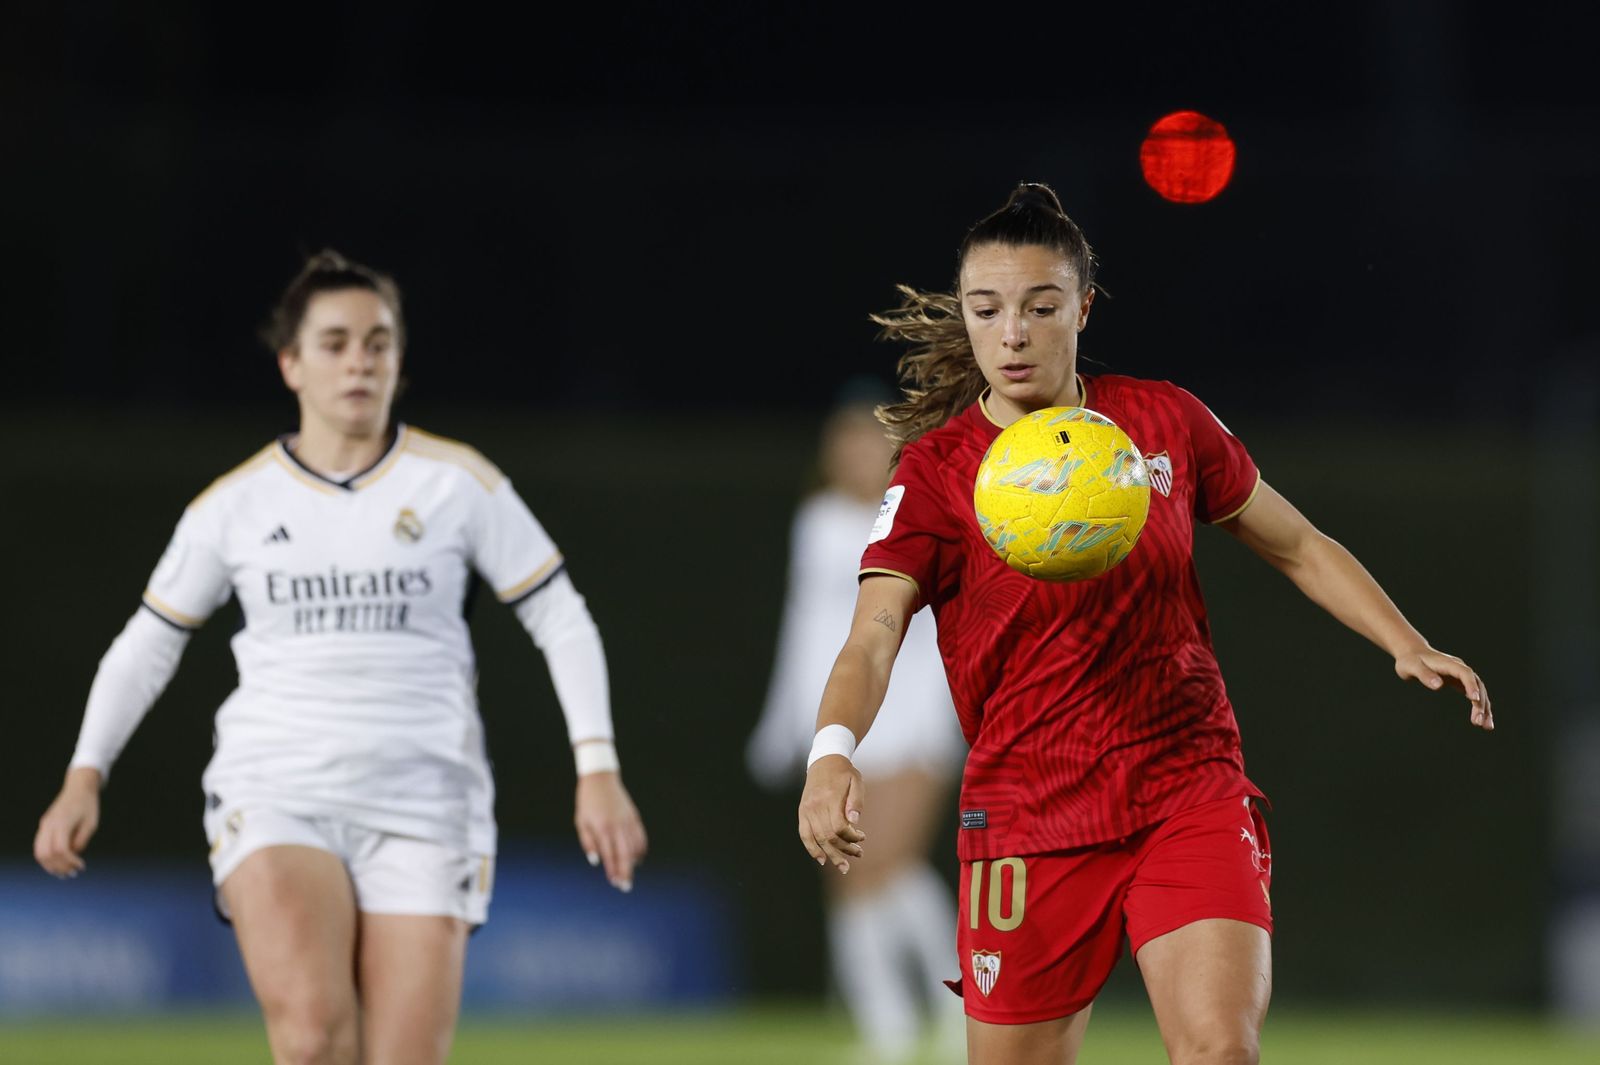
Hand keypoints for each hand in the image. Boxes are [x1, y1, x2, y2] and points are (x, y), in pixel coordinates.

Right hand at [35, 767, 103, 877]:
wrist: (78, 788)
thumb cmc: (88, 805)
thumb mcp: (91, 824)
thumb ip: (81, 840)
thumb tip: (73, 855)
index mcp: (62, 822)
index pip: (61, 849)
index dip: (69, 862)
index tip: (81, 867)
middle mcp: (49, 824)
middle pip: (46, 854)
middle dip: (58, 867)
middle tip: (72, 874)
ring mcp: (44, 825)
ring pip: (39, 852)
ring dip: (50, 865)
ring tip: (63, 872)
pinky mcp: (44, 826)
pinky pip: (39, 846)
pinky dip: (47, 858)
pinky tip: (58, 864)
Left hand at [574, 771, 646, 891]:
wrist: (600, 780)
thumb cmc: (587, 803)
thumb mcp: (581, 822)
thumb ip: (588, 843)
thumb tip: (596, 862)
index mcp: (602, 828)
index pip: (609, 854)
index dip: (612, 870)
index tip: (614, 882)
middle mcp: (617, 826)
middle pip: (625, 854)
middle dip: (626, 872)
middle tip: (626, 887)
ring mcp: (628, 821)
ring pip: (635, 847)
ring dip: (633, 862)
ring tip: (629, 874)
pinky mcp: (634, 817)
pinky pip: (640, 836)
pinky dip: (640, 849)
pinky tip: (636, 858)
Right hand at [797, 755, 865, 873]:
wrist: (824, 760)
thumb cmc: (844, 773)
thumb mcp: (856, 781)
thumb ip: (856, 801)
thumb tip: (854, 823)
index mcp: (830, 798)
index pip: (839, 827)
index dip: (851, 837)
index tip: (862, 837)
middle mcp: (815, 806)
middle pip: (828, 836)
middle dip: (844, 850)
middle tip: (858, 855)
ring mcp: (806, 810)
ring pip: (816, 839)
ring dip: (830, 855)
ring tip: (843, 866)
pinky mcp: (802, 812)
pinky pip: (804, 834)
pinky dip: (811, 849)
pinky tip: (821, 859)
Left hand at [1395, 647, 1492, 730]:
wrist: (1411, 654)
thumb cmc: (1410, 661)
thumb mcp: (1411, 667)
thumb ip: (1424, 675)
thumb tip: (1438, 685)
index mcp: (1448, 663)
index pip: (1465, 673)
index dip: (1471, 685)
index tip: (1475, 699)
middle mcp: (1459, 668)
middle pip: (1476, 684)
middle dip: (1480, 702)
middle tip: (1478, 721)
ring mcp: (1461, 675)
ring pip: (1479, 691)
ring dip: (1484, 707)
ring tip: (1486, 726)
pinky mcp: (1460, 682)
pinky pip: (1474, 695)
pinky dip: (1480, 707)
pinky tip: (1483, 721)